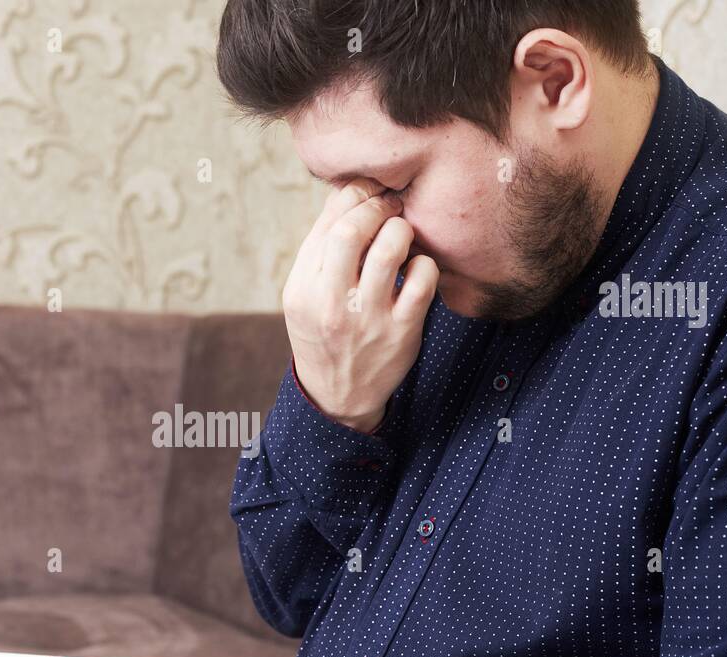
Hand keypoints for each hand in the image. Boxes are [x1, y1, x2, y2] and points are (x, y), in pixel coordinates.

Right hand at [282, 179, 438, 432]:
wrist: (338, 395)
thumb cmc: (323, 332)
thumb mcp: (304, 296)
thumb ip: (320, 250)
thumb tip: (347, 193)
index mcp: (302, 288)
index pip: (327, 223)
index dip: (354, 195)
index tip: (369, 192)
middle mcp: (330, 303)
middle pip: (351, 230)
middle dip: (377, 207)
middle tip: (390, 206)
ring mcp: (367, 318)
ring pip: (389, 250)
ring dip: (401, 230)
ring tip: (402, 233)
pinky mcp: (401, 332)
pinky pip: (422, 280)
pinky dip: (423, 263)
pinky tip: (416, 268)